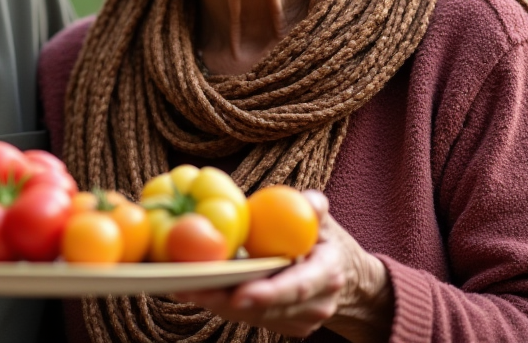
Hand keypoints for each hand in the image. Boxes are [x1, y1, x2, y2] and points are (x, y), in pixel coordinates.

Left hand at [173, 191, 392, 342]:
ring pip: (250, 316)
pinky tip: (194, 288)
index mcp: (325, 276)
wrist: (349, 282)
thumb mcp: (325, 222)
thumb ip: (314, 209)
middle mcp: (315, 306)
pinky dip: (222, 303)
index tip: (238, 294)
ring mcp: (299, 322)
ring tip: (179, 283)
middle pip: (264, 308)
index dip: (268, 294)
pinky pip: (248, 318)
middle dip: (223, 299)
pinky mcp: (283, 327)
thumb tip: (308, 200)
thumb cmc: (329, 243)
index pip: (295, 288)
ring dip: (214, 301)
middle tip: (187, 286)